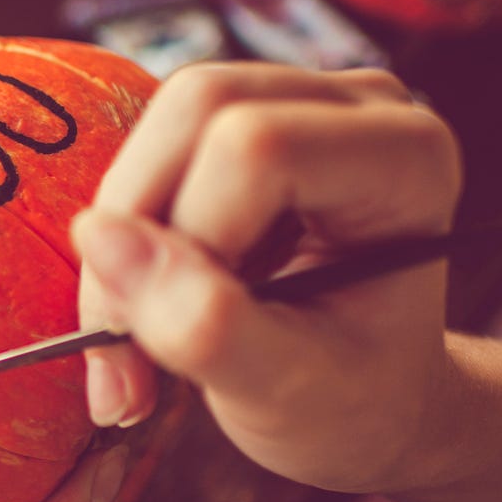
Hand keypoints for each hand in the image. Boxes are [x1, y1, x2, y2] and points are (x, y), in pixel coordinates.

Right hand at [74, 62, 462, 494]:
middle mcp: (357, 107)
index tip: (200, 329)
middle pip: (199, 105)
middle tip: (134, 332)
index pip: (258, 146)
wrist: (366, 398)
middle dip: (139, 221)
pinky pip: (149, 147)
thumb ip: (203, 322)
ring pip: (159, 120)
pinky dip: (123, 232)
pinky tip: (146, 297)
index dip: (196, 234)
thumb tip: (96, 236)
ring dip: (120, 233)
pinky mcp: (242, 117)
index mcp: (406, 160)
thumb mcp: (284, 392)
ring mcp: (297, 102)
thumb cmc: (351, 400)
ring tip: (137, 331)